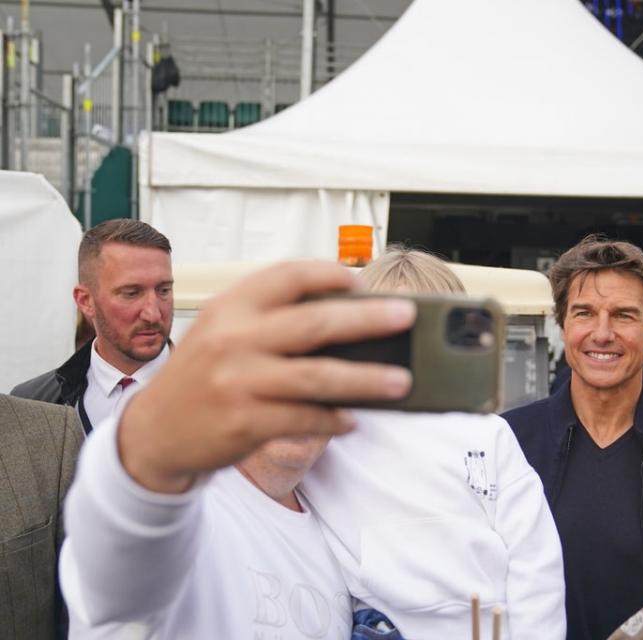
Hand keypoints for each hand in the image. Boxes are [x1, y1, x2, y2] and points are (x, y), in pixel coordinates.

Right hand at [118, 260, 414, 493]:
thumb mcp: (222, 330)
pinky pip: (305, 418)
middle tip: (406, 316)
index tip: (361, 280)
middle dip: (368, 318)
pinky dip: (335, 419)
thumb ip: (270, 317)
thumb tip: (345, 313)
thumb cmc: (201, 375)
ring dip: (367, 379)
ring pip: (318, 376)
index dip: (330, 274)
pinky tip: (354, 418)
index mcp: (231, 307)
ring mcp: (239, 382)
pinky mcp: (245, 422)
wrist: (153, 433)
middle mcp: (234, 339)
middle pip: (315, 322)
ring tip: (402, 381)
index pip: (288, 275)